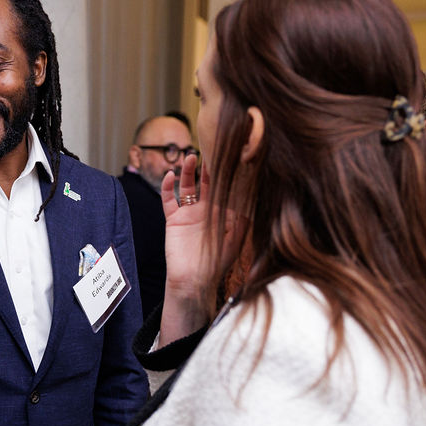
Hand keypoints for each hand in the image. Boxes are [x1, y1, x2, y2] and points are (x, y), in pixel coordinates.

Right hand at [158, 153, 242, 344]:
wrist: (194, 280)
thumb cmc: (218, 262)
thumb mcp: (238, 236)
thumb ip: (246, 214)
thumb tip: (258, 191)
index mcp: (224, 212)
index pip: (227, 186)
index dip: (229, 171)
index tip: (234, 152)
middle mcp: (207, 209)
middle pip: (207, 181)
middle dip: (209, 165)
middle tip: (211, 145)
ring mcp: (189, 213)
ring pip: (187, 186)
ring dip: (187, 171)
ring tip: (190, 157)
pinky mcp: (174, 219)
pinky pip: (168, 200)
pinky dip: (167, 187)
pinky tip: (170, 175)